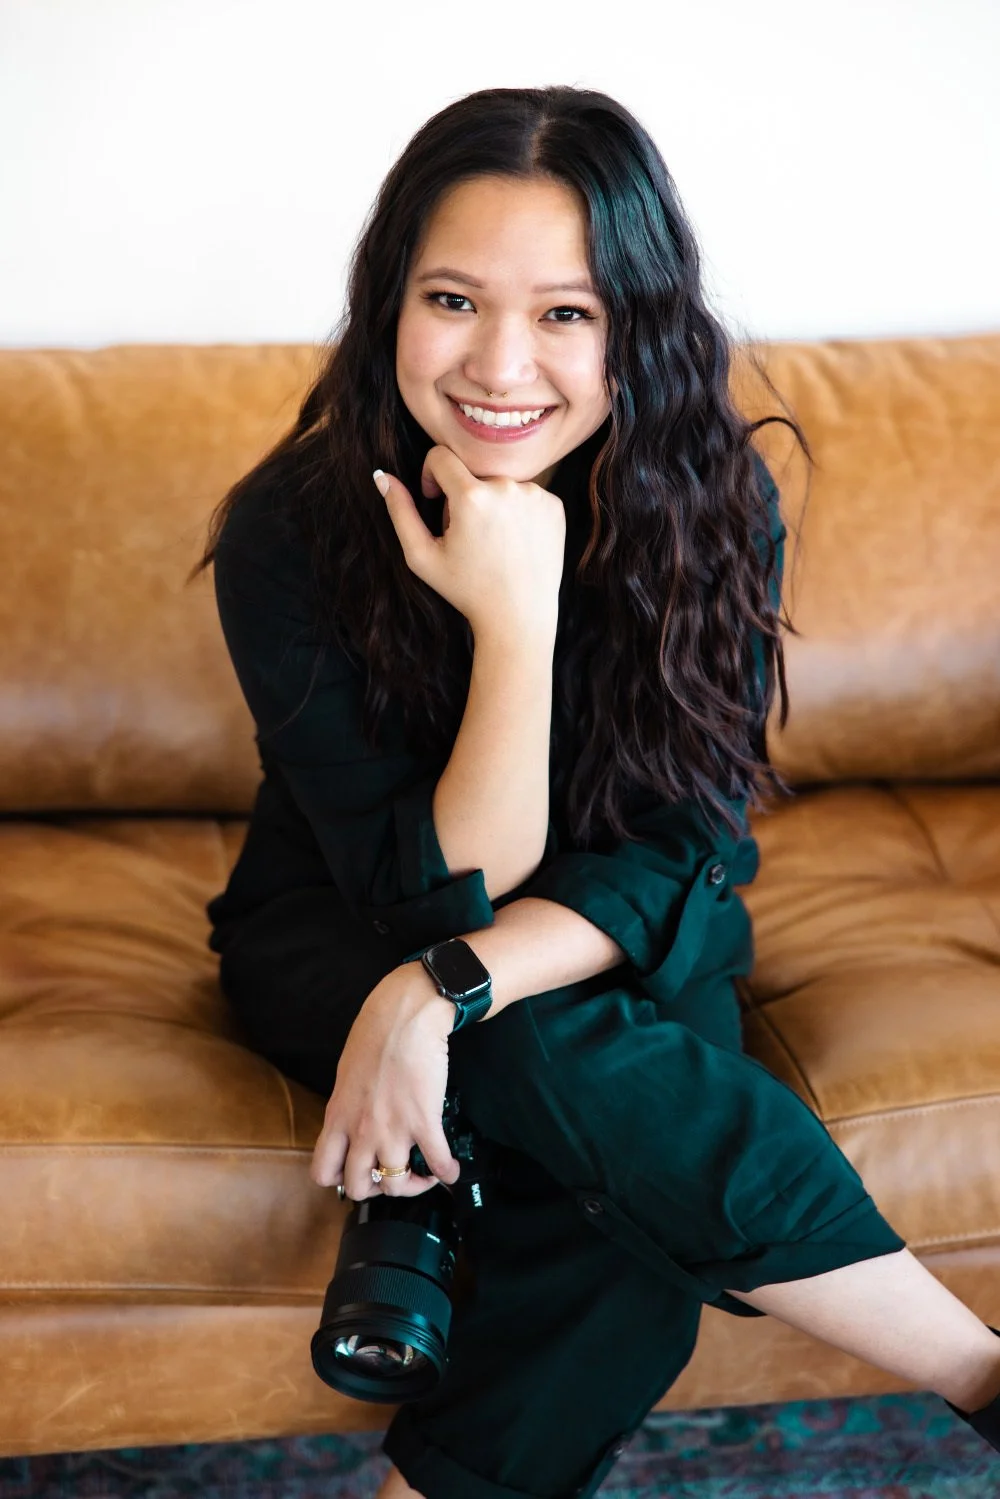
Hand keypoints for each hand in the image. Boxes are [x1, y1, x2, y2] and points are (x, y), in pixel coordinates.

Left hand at [309, 963, 461, 1199]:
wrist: (405, 1015)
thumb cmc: (375, 1034)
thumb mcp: (347, 1075)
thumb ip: (349, 1105)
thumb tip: (356, 1121)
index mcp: (338, 1117)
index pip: (323, 1172)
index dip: (340, 1180)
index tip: (358, 1171)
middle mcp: (361, 1130)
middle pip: (358, 1188)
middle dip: (376, 1188)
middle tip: (392, 1174)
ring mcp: (392, 1129)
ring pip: (394, 1184)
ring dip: (412, 1184)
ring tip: (423, 1173)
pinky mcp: (424, 1121)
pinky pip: (436, 1163)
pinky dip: (446, 1173)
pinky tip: (451, 1171)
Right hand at [376, 446, 564, 637]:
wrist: (519, 617)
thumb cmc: (466, 590)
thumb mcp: (422, 556)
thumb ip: (400, 512)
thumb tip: (382, 475)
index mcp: (471, 497)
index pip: (441, 456)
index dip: (430, 476)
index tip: (433, 499)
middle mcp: (506, 487)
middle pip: (472, 473)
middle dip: (463, 496)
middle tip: (467, 536)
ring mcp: (535, 495)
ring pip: (500, 483)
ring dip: (492, 504)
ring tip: (493, 543)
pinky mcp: (555, 505)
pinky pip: (527, 495)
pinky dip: (518, 512)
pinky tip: (515, 543)